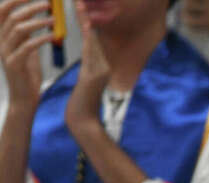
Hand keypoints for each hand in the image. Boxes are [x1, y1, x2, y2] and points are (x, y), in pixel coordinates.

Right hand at [0, 0, 51, 108]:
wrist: (24, 99)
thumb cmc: (27, 74)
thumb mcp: (27, 50)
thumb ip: (28, 36)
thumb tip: (37, 20)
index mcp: (1, 37)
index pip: (2, 11)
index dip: (15, 1)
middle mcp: (0, 42)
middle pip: (12, 17)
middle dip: (30, 8)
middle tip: (48, 4)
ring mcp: (5, 53)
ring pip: (19, 30)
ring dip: (38, 22)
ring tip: (54, 19)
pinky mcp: (14, 64)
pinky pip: (27, 47)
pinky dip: (41, 39)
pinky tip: (53, 37)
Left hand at [64, 0, 108, 134]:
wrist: (84, 120)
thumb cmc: (83, 104)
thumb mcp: (87, 82)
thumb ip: (90, 68)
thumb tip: (89, 55)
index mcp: (102, 67)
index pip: (93, 41)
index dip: (87, 25)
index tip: (81, 9)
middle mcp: (104, 66)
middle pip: (95, 38)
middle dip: (87, 19)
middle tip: (80, 2)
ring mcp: (101, 70)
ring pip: (93, 42)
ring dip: (86, 24)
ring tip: (80, 8)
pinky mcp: (95, 75)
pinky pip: (91, 53)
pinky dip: (88, 38)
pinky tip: (85, 26)